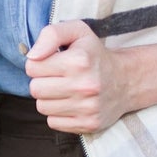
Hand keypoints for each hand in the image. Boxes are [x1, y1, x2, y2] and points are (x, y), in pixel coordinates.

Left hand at [25, 19, 131, 133]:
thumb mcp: (77, 32)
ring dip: (48, 98)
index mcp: (79, 61)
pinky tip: (70, 103)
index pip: (32, 67)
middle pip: (35, 89)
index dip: (38, 63)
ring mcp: (87, 108)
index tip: (51, 62)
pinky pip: (53, 123)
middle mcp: (84, 86)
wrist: (125, 81)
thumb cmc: (94, 54)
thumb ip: (51, 35)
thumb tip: (31, 56)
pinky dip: (57, 114)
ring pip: (42, 107)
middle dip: (41, 81)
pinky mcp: (88, 124)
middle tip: (56, 77)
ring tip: (64, 89)